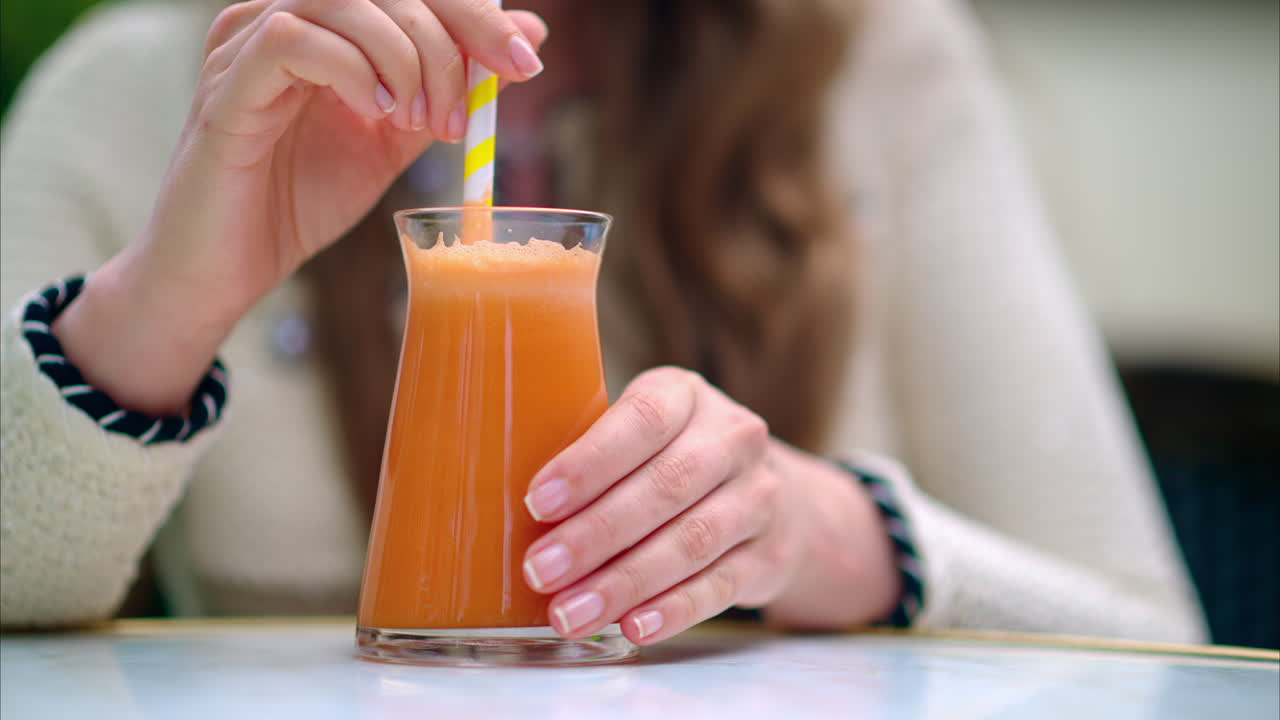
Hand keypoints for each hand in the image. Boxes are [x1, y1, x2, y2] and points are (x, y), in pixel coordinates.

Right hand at [55, 0, 546, 414]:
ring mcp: (247, 42)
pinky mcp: (228, 82)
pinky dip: (351, 70)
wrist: (230, 267)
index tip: (524, 61)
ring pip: (344, 0)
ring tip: (417, 121)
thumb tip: (527, 37)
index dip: (474, 12)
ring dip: (406, 58)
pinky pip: (292, 39)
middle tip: (462, 110)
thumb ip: (450, 85)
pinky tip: (374, 112)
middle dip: (450, 39)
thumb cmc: (301, 198)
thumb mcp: (396, 137)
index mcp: (324, 21)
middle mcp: (281, 14)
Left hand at [521, 367, 901, 644]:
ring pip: (692, 541)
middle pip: (665, 487)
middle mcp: (733, 439)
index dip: (589, 462)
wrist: (775, 497)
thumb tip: (496, 500)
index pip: (642, 420)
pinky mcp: (770, 556)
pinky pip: (720, 585)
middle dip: (596, 534)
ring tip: (570, 613)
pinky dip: (673, 609)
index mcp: (685, 396)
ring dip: (625, 582)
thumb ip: (590, 453)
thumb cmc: (672, 460)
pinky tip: (632, 627)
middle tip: (540, 571)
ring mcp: (760, 498)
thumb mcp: (640, 434)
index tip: (537, 502)